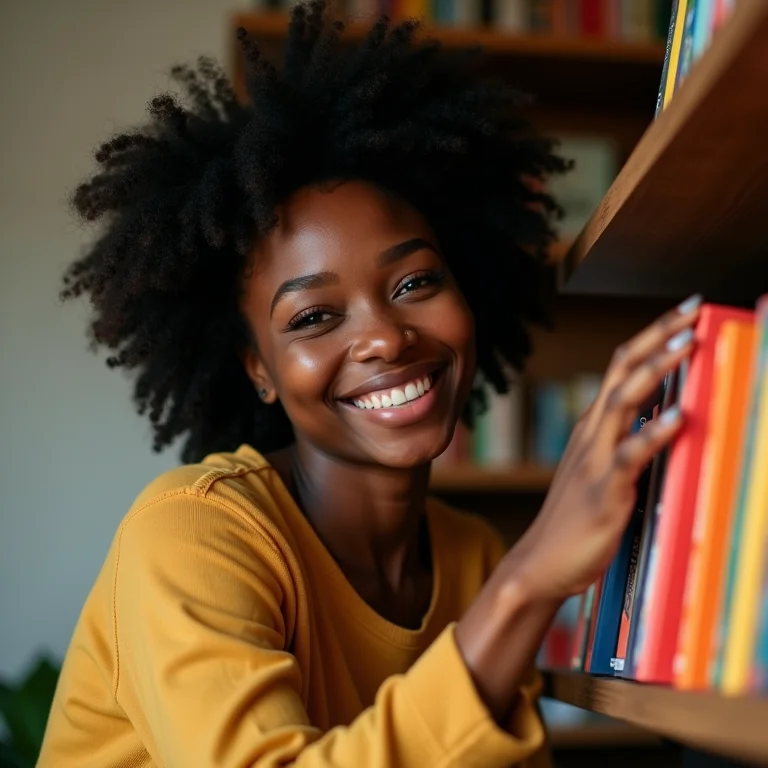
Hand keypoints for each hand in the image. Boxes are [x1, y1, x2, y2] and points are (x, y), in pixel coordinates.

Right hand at [510, 294, 701, 601]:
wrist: (539, 564)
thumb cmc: (573, 520)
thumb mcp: (599, 471)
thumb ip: (625, 442)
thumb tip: (663, 417)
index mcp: (592, 428)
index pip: (620, 368)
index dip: (650, 337)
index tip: (683, 312)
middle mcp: (591, 435)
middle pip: (621, 372)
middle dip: (657, 337)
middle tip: (691, 309)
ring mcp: (595, 461)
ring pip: (621, 402)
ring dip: (655, 370)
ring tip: (687, 344)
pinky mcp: (604, 493)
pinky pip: (630, 456)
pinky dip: (655, 433)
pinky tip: (679, 416)